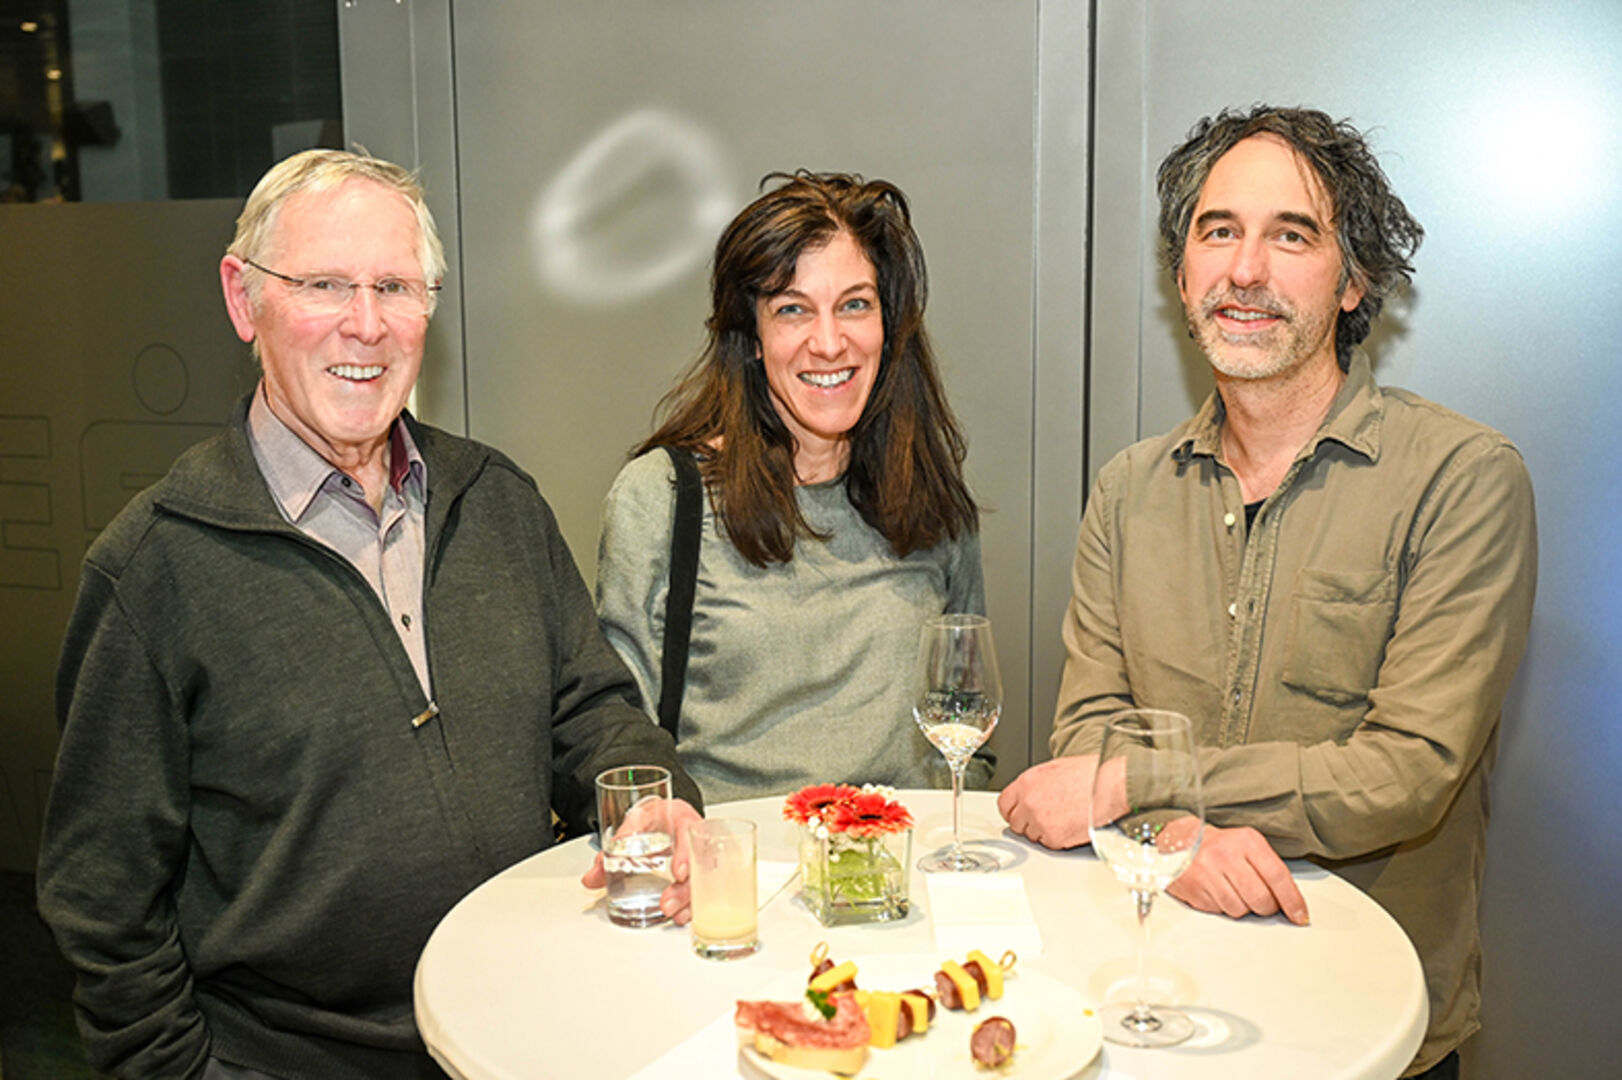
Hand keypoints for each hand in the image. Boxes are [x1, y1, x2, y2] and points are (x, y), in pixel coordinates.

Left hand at [579, 798, 704, 924]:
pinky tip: (683, 915)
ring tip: (674, 915)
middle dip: (685, 888)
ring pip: (706, 879)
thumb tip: (591, 877)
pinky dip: (694, 904)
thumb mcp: (633, 826)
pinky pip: (706, 888)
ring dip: (690, 901)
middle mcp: (697, 837)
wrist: (668, 814)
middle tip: (666, 904)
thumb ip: (613, 850)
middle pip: (701, 863)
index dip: (686, 854)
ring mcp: (703, 855)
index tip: (678, 873)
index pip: (688, 832)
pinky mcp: (703, 870)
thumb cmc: (656, 817)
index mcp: (682, 819)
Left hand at [998, 755, 1105, 848]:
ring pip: (1032, 835)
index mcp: (1027, 782)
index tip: (1019, 814)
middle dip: (1028, 823)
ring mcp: (1039, 821)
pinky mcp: (1053, 837)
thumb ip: (1035, 784)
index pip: (1004, 805)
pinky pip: (1048, 843)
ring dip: (1044, 831)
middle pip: (1016, 823)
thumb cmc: (1090, 775)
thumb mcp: (1054, 770)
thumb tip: (1029, 794)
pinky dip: (1058, 839)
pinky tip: (1071, 825)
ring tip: (1064, 818)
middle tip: (1046, 818)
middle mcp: (1029, 802)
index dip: (1014, 811)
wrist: (1109, 786)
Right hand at [1166, 823, 1308, 924]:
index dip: (1292, 901)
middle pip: (1261, 898)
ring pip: (1241, 910)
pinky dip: (1224, 907)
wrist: (1179, 843)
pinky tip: (1218, 891)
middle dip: (1266, 907)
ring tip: (1234, 890)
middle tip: (1262, 901)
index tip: (1300, 916)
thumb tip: (1291, 902)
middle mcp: (1227, 855)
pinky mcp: (1195, 889)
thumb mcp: (1247, 846)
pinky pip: (1221, 911)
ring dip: (1243, 907)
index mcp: (1246, 841)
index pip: (1277, 876)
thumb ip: (1269, 869)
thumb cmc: (1220, 847)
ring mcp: (1208, 873)